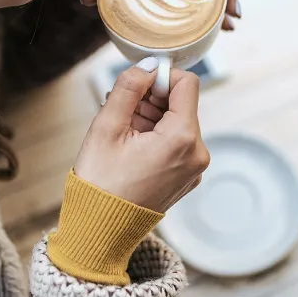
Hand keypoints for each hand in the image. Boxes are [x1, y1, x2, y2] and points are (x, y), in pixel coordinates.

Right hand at [73, 58, 209, 212]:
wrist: (100, 232)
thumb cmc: (100, 183)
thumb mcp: (107, 127)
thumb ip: (130, 88)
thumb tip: (149, 65)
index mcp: (182, 139)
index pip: (187, 84)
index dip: (162, 77)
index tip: (137, 85)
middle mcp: (197, 154)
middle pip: (182, 104)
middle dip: (152, 100)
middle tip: (121, 109)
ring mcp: (194, 169)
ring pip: (177, 123)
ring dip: (151, 118)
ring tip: (122, 131)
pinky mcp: (186, 177)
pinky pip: (177, 144)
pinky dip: (156, 137)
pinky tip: (130, 146)